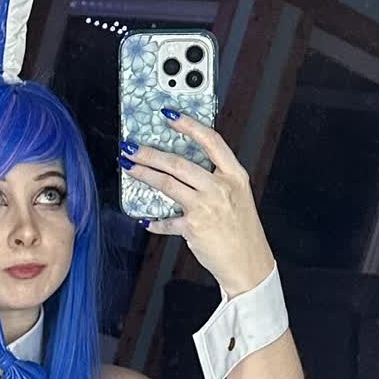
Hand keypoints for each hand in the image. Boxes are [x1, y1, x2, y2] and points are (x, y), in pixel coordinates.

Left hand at [122, 111, 275, 293]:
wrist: (248, 262)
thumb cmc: (242, 230)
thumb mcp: (238, 196)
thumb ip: (216, 179)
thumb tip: (184, 167)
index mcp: (234, 176)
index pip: (212, 141)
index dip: (189, 125)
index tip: (170, 116)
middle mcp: (220, 188)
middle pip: (179, 163)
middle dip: (151, 153)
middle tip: (132, 147)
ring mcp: (206, 207)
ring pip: (168, 184)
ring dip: (144, 174)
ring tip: (129, 167)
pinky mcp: (194, 228)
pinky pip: (166, 220)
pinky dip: (154, 220)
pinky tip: (145, 219)